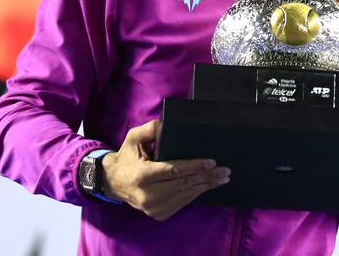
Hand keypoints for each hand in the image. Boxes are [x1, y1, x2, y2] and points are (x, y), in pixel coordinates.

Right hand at [100, 120, 229, 220]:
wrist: (113, 182)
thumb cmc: (127, 157)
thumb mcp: (133, 138)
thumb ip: (150, 129)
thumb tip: (167, 124)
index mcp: (142, 175)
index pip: (173, 171)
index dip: (193, 167)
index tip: (211, 162)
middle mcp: (148, 195)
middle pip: (184, 185)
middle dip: (206, 177)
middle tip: (224, 170)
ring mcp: (153, 208)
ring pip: (185, 196)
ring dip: (206, 187)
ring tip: (222, 179)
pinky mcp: (158, 214)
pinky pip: (182, 203)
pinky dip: (196, 194)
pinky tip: (207, 186)